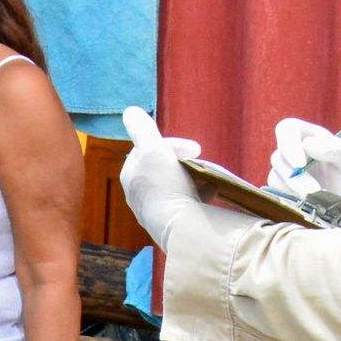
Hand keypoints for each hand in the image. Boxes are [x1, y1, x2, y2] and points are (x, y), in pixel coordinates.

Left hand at [119, 108, 207, 249]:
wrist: (183, 229)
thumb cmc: (166, 186)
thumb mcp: (152, 150)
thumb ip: (142, 129)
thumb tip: (130, 111)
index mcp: (131, 175)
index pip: (150, 149)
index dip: (173, 144)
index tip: (196, 148)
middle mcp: (139, 194)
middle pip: (165, 167)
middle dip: (184, 162)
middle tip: (200, 162)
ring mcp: (156, 211)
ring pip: (177, 185)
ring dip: (194, 177)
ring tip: (207, 179)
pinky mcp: (173, 224)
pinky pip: (188, 202)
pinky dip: (200, 194)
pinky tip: (210, 194)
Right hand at [267, 118, 340, 225]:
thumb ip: (338, 150)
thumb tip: (308, 145)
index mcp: (312, 137)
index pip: (288, 128)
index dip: (289, 144)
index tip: (300, 165)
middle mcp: (296, 152)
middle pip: (279, 156)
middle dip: (296, 176)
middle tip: (314, 191)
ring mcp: (287, 171)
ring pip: (276, 175)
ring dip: (296, 189)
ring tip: (319, 200)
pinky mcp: (283, 189)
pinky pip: (277, 191)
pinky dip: (292, 198)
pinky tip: (310, 203)